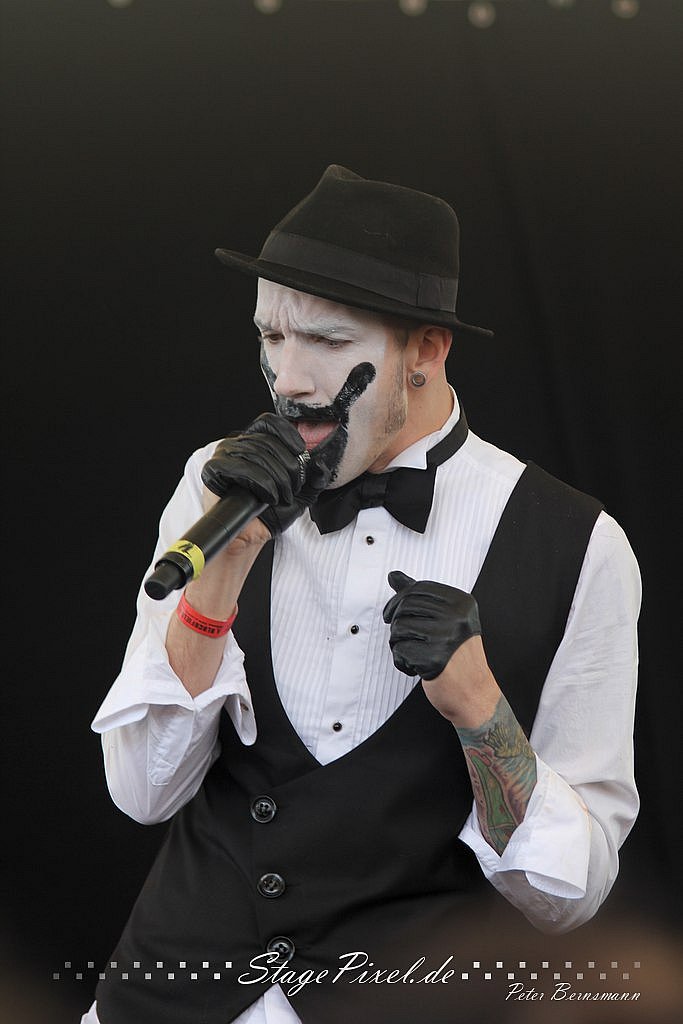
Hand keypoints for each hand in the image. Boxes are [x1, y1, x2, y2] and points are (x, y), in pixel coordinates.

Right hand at [201, 413, 331, 535]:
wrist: (249, 536)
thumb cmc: (268, 514)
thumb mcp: (300, 494)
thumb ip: (314, 478)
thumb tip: (320, 463)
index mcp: (254, 442)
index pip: (269, 422)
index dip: (288, 433)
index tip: (301, 452)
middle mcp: (237, 444)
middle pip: (267, 441)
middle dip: (288, 467)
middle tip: (294, 488)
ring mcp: (224, 455)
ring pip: (257, 453)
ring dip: (277, 478)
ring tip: (282, 497)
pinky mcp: (213, 469)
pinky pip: (241, 467)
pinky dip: (261, 483)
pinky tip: (268, 498)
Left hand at [382, 570, 481, 680]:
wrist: (475, 694)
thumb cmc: (459, 657)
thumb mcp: (446, 620)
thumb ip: (420, 597)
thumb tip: (394, 576)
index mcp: (461, 603)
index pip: (418, 589)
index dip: (398, 601)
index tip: (392, 613)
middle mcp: (455, 617)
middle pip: (405, 607)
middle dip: (397, 624)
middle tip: (403, 638)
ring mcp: (445, 637)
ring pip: (399, 629)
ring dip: (399, 645)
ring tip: (414, 655)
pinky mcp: (433, 659)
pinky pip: (400, 651)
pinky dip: (402, 662)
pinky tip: (416, 669)